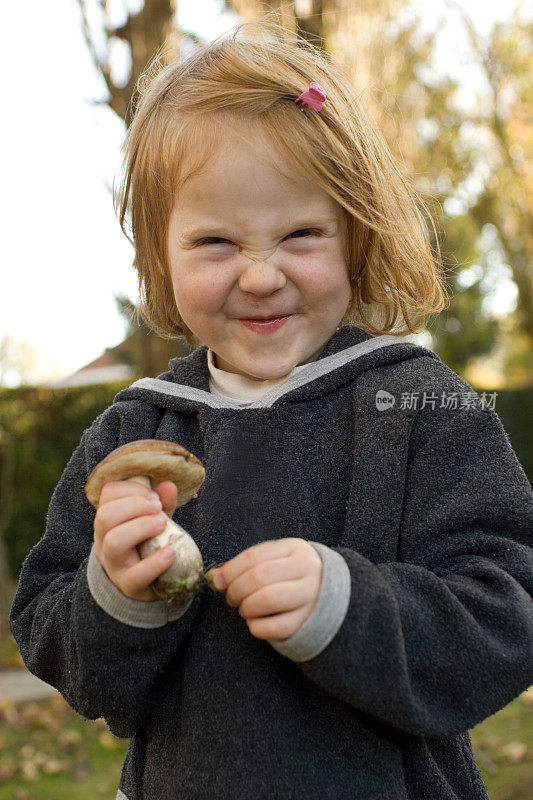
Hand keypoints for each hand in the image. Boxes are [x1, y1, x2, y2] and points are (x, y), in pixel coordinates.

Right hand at [93, 479, 178, 601]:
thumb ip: (161, 503)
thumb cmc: (148, 543)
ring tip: (163, 524)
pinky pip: (135, 575)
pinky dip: (155, 562)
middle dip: (135, 506)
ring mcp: (113, 564)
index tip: (154, 496)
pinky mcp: (128, 585)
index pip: (108, 494)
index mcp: (108, 518)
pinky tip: (170, 553)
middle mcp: (104, 539)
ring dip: (141, 527)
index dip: (131, 489)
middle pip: (105, 516)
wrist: (146, 583)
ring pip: (114, 541)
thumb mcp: (153, 519)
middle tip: (158, 509)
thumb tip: (169, 485)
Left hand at [208, 538, 322, 640]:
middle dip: (236, 590)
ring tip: (246, 609)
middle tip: (232, 598)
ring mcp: (310, 595)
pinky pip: (275, 627)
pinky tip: (256, 623)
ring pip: (266, 600)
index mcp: (295, 549)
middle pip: (258, 577)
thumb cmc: (293, 577)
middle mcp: (306, 569)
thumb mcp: (275, 562)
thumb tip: (214, 578)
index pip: (254, 556)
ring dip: (246, 608)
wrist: (331, 596)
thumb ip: (246, 566)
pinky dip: (257, 627)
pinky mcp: (308, 622)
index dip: (230, 570)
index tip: (219, 581)